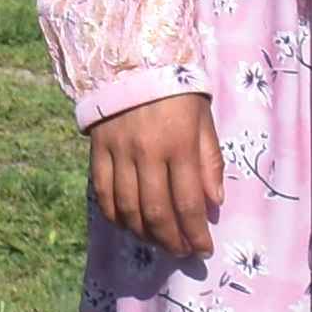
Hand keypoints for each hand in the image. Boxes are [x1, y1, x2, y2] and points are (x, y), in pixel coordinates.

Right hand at [88, 92, 223, 262]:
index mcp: (179, 144)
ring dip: (144, 234)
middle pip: (156, 212)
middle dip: (171, 240)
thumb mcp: (204, 119)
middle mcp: (147, 153)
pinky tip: (129, 225)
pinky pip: (103, 194)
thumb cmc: (176, 91)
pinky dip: (115, 216)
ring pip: (128, 208)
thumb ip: (210, 161)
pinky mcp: (98, 151)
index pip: (188, 202)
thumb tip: (214, 203)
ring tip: (158, 242)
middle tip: (182, 252)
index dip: (196, 233)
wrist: (131, 59)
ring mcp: (119, 153)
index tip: (203, 249)